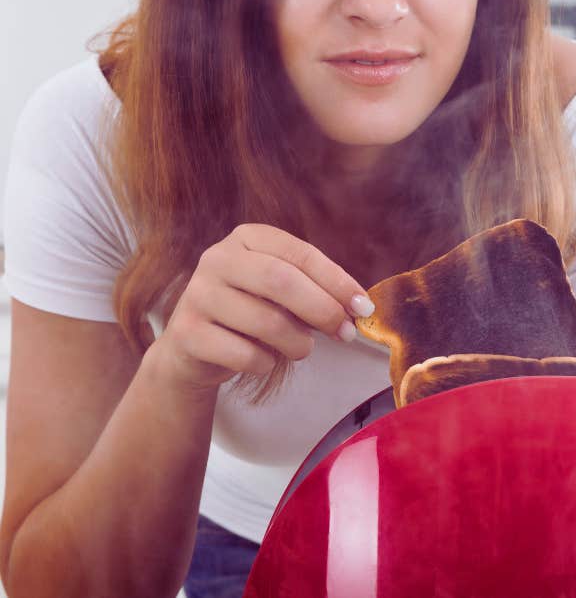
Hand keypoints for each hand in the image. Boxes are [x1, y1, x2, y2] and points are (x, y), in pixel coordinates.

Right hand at [151, 223, 374, 391]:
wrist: (194, 348)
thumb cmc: (251, 313)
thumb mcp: (282, 292)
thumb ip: (317, 292)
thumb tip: (358, 309)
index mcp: (247, 237)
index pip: (301, 254)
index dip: (337, 281)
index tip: (363, 306)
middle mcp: (218, 258)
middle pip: (282, 281)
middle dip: (322, 309)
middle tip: (346, 333)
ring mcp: (198, 293)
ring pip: (265, 321)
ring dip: (297, 342)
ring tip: (301, 348)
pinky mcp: (186, 333)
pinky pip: (244, 354)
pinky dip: (266, 363)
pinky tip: (263, 360)